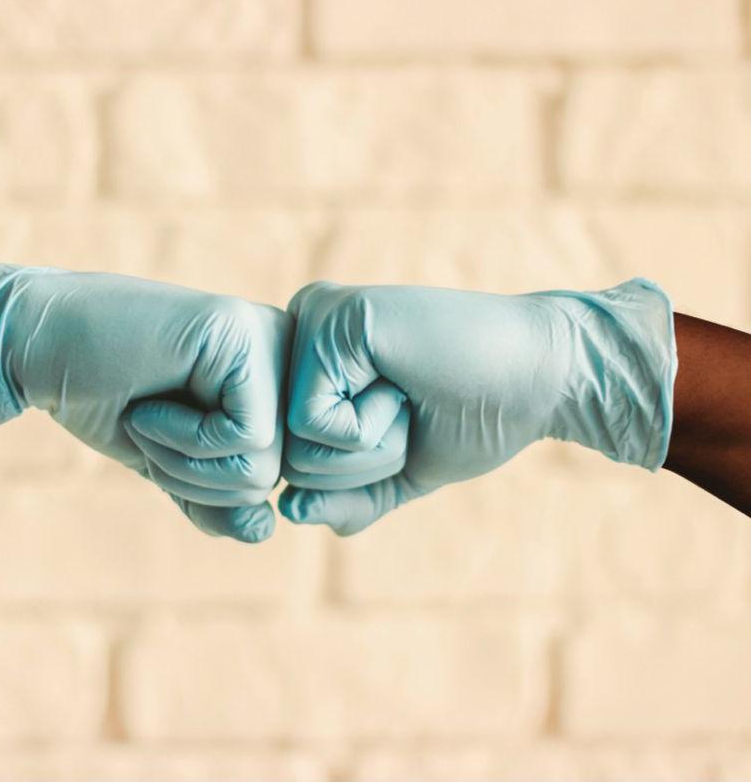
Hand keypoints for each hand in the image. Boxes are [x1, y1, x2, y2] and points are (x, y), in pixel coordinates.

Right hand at [0, 262, 291, 542]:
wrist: (40, 344)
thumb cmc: (105, 398)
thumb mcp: (169, 465)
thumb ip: (216, 502)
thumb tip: (264, 529)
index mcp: (274, 384)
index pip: (269, 479)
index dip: (202, 486)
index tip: (158, 438)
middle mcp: (283, 357)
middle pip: (271, 476)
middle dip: (192, 476)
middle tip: (147, 426)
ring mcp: (269, 341)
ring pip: (262, 465)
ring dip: (183, 460)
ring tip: (147, 414)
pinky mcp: (244, 338)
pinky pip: (244, 437)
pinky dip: (182, 437)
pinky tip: (150, 402)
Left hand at [279, 279, 675, 535]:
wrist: (544, 375)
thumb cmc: (475, 417)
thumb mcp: (398, 473)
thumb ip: (344, 499)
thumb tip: (289, 511)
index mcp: (312, 364)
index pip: (293, 463)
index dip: (359, 473)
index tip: (409, 422)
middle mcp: (300, 334)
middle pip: (286, 460)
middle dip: (362, 465)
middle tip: (413, 408)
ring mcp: (310, 321)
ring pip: (293, 448)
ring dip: (370, 447)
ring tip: (410, 393)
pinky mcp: (329, 320)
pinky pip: (310, 423)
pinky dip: (368, 427)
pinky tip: (404, 380)